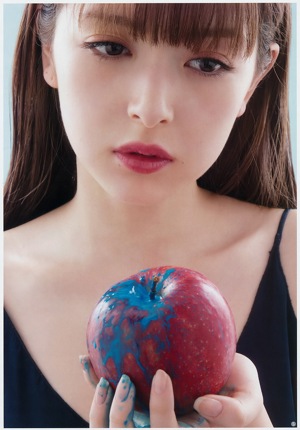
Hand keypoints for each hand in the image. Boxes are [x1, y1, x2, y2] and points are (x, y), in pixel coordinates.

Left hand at [80, 353, 272, 427]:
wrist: (227, 392)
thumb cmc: (240, 396)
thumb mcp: (248, 402)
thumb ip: (234, 410)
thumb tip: (203, 404)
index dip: (160, 409)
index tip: (161, 375)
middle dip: (121, 413)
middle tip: (125, 380)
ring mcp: (144, 425)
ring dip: (99, 406)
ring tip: (100, 375)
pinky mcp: (133, 410)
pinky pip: (104, 408)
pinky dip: (93, 387)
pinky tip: (87, 359)